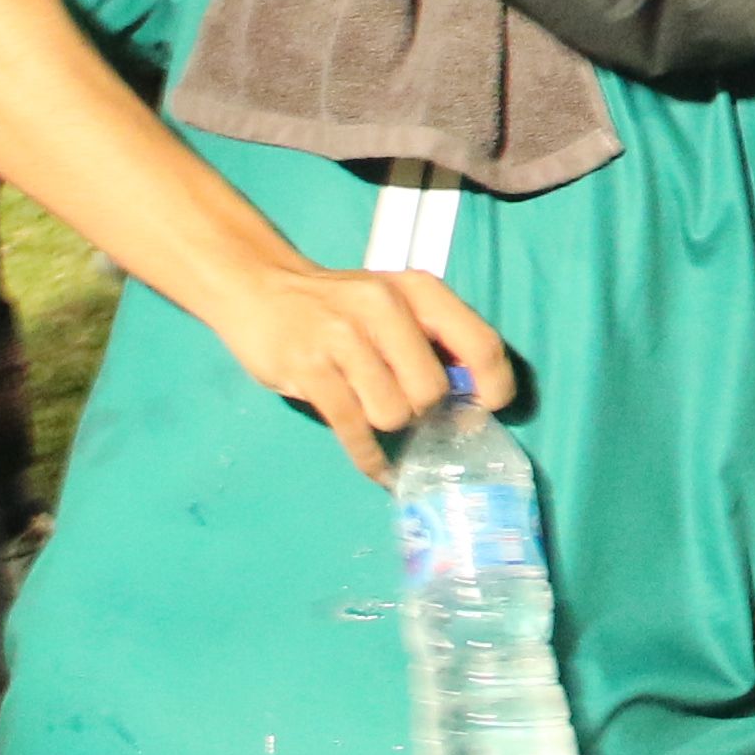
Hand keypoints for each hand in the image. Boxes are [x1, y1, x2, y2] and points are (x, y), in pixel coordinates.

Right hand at [202, 262, 518, 477]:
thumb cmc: (339, 305)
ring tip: (371, 407)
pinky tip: (379, 466)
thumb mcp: (394, 303)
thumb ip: (434, 339)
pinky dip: (370, 458)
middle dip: (424, 411)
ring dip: (387, 424)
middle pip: (432, 391)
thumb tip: (475, 397)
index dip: (494, 385)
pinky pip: (354, 431)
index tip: (488, 408)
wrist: (260, 287)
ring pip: (393, 415)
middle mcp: (383, 307)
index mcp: (417, 290)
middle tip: (407, 406)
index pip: (480, 343)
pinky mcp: (308, 370)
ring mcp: (342, 338)